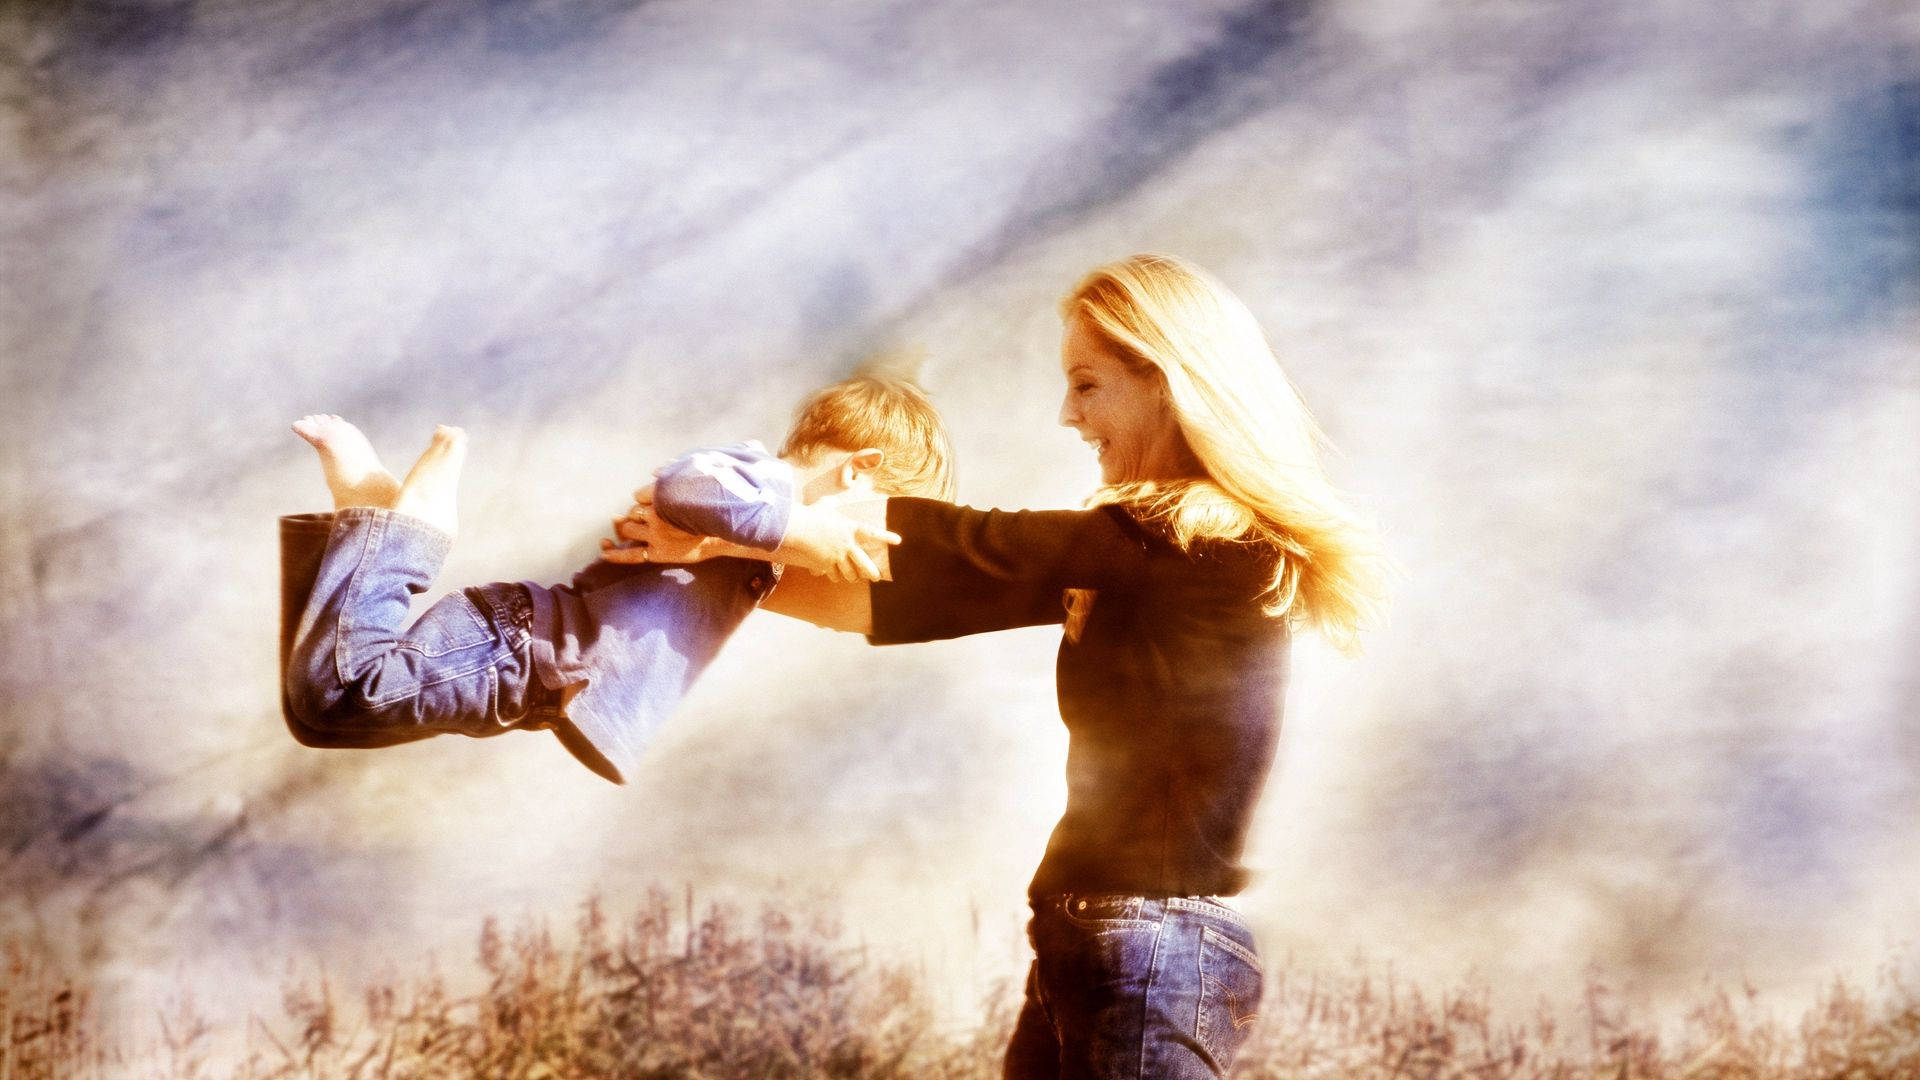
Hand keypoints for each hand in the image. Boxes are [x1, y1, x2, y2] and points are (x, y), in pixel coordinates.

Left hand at [599, 484, 734, 564]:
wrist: (721, 536)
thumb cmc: (707, 510)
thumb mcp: (693, 486)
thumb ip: (672, 476)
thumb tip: (654, 471)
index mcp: (664, 497)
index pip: (638, 496)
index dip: (642, 501)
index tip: (650, 504)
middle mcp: (657, 515)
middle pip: (632, 513)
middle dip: (635, 515)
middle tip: (647, 519)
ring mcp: (656, 535)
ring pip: (628, 529)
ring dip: (628, 529)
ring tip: (638, 529)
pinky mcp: (657, 553)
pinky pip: (630, 554)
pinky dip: (615, 553)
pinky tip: (604, 549)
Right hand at [778, 500, 900, 582]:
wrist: (797, 527)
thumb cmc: (811, 514)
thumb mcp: (825, 505)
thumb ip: (833, 502)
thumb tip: (834, 498)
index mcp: (851, 528)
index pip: (873, 533)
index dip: (886, 537)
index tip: (899, 541)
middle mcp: (847, 544)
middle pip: (864, 564)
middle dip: (871, 572)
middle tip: (876, 577)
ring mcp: (837, 555)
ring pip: (850, 573)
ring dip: (852, 577)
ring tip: (854, 578)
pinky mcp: (826, 563)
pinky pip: (834, 575)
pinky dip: (835, 577)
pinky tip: (836, 577)